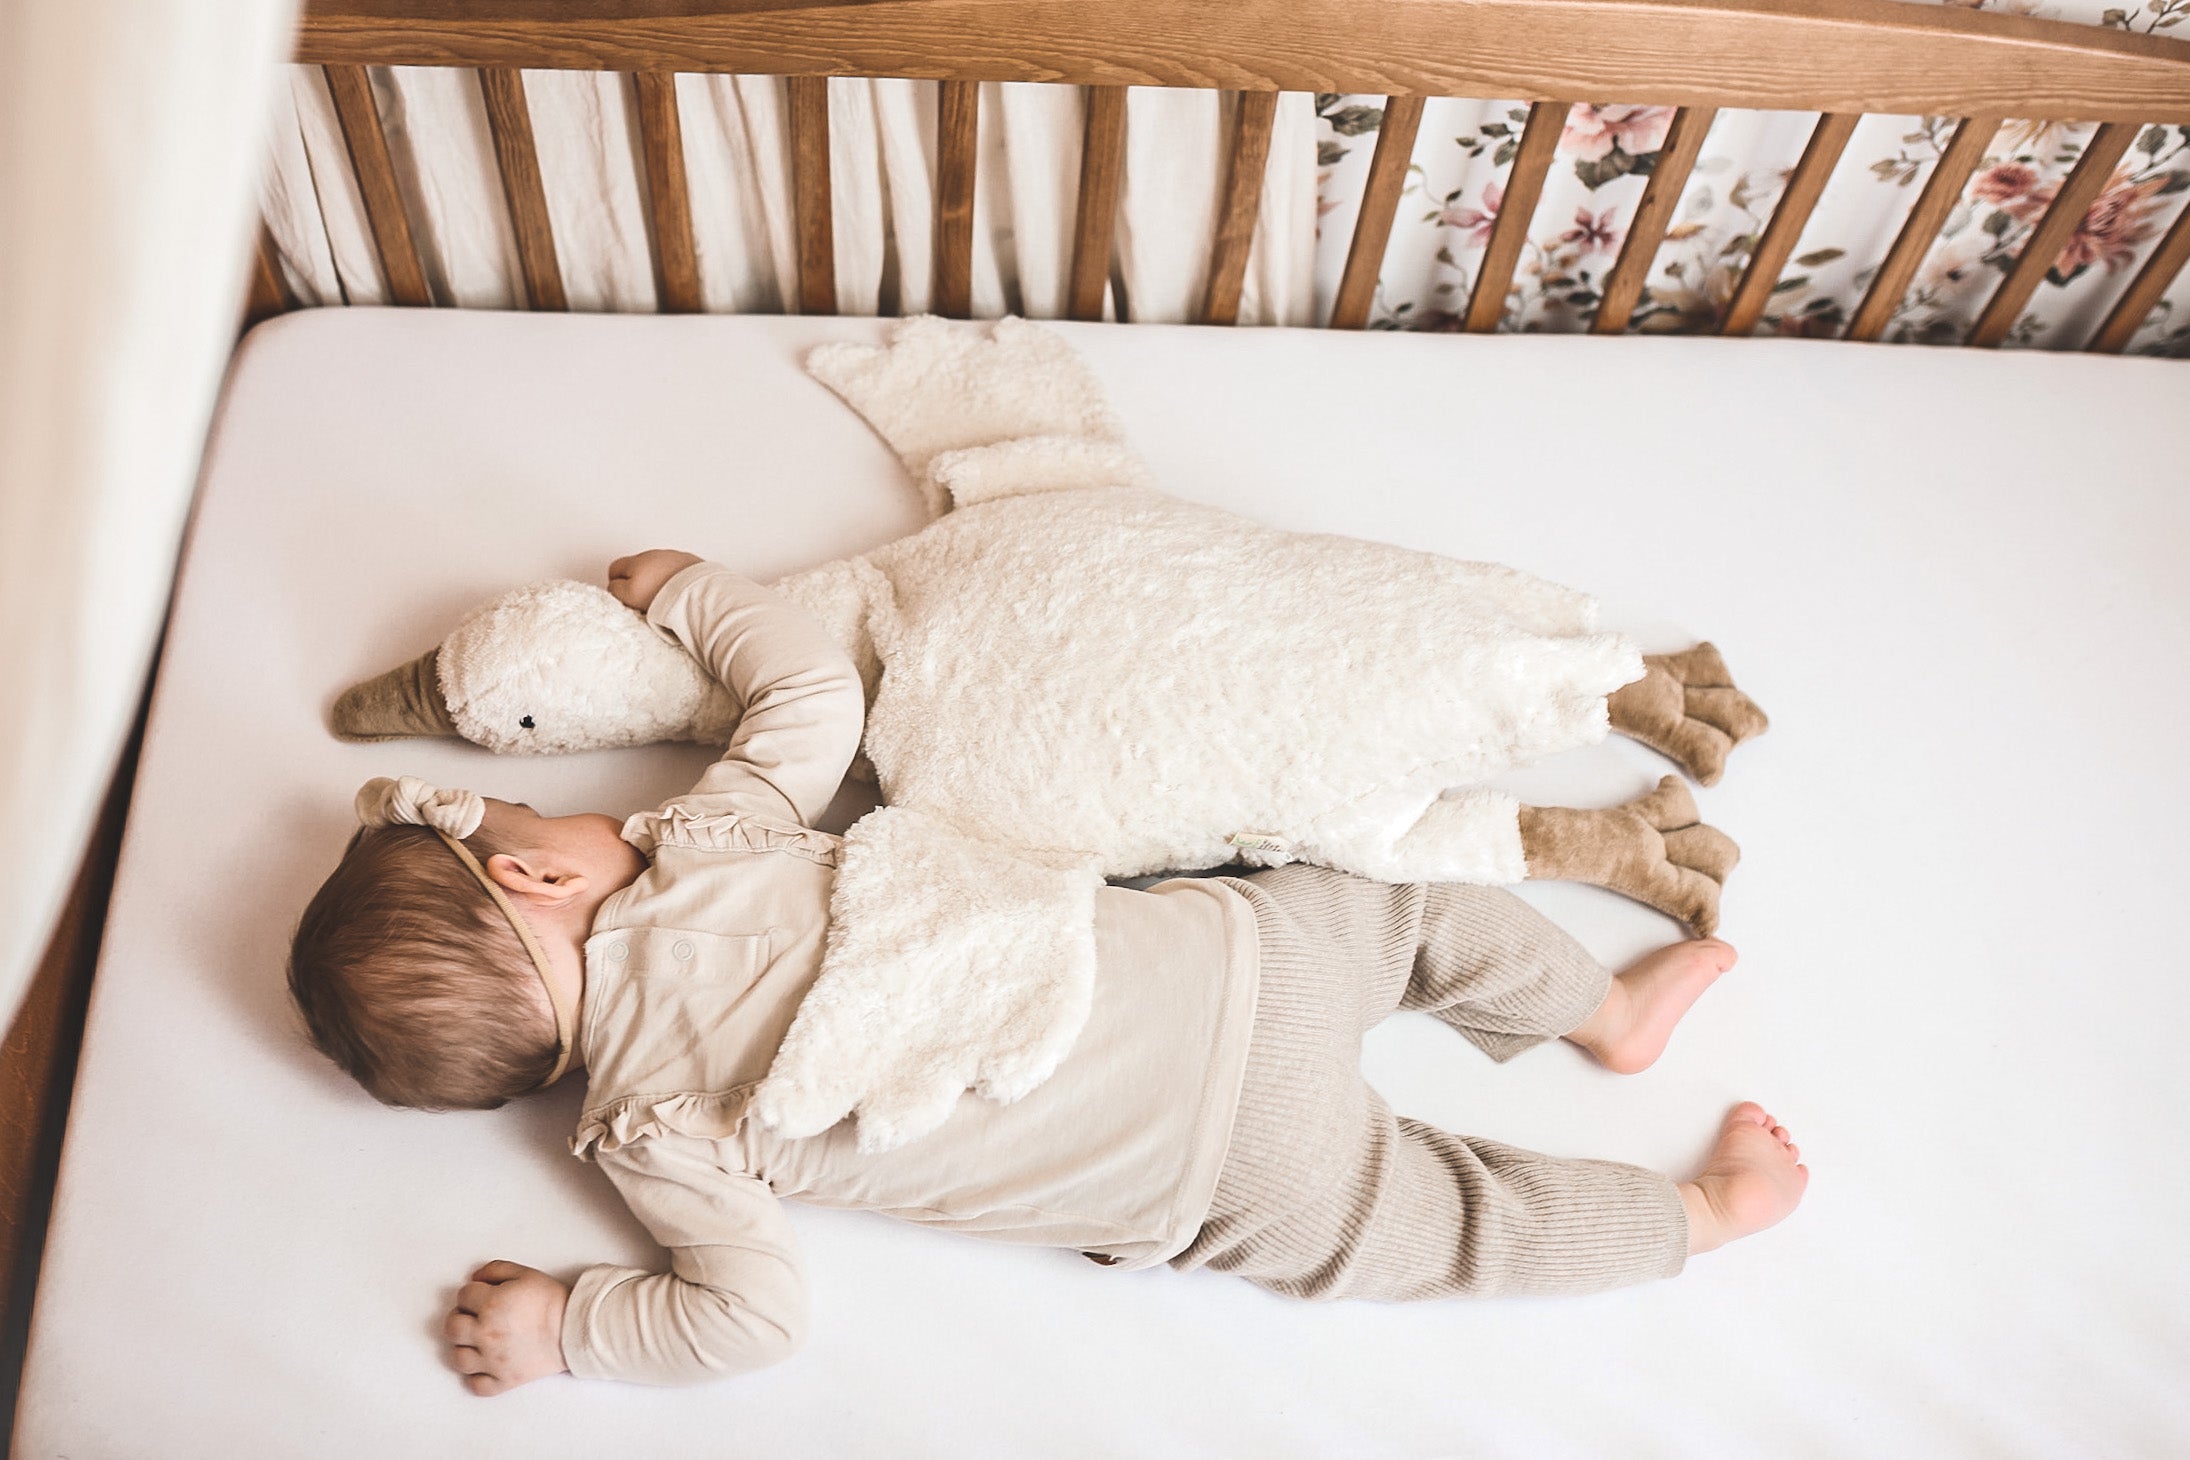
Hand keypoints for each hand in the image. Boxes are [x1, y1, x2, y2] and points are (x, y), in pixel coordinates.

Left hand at [444, 1260, 570, 1396]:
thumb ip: (495, 1270)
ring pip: (458, 1359)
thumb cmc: (552, 1301)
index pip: (463, 1295)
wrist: (575, 1328)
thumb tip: (475, 1278)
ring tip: (477, 1342)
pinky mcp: (504, 1380)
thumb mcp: (525, 1274)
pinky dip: (477, 1378)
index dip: (472, 1292)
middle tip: (474, 1317)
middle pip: (452, 1328)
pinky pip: (477, 1386)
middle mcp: (486, 1334)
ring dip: (464, 1348)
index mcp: (490, 1304)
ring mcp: (492, 1360)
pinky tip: (484, 1366)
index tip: (482, 1295)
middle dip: (460, 1318)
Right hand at [608, 550, 704, 611]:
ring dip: (657, 579)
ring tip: (664, 596)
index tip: (622, 597)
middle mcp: (654, 554)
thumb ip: (615, 590)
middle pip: (637, 566)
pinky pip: (678, 570)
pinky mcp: (692, 563)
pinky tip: (679, 591)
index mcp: (636, 561)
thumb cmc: (662, 594)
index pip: (615, 568)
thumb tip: (614, 586)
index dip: (615, 584)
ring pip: (658, 567)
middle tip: (643, 599)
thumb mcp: (629, 596)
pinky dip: (675, 579)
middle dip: (637, 580)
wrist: (697, 590)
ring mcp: (674, 556)